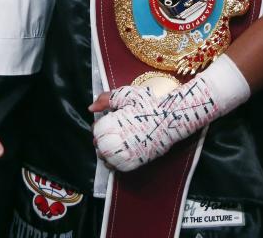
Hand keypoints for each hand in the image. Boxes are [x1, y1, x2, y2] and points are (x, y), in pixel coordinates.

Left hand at [90, 56, 248, 171]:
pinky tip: (123, 152)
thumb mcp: (126, 95)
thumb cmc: (148, 104)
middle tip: (117, 130)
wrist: (171, 118)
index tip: (111, 120)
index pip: (95, 131)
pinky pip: (117, 167)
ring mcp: (123, 156)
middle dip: (104, 138)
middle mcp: (113, 144)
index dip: (100, 125)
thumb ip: (106, 100)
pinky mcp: (133, 164)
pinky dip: (116, 162)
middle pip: (98, 146)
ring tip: (119, 141)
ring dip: (108, 151)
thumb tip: (91, 108)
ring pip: (106, 159)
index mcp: (108, 126)